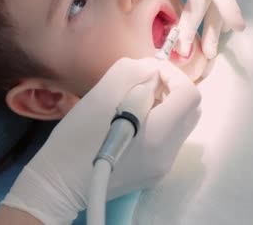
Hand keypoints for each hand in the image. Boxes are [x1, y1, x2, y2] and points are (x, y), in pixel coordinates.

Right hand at [1, 57, 200, 223]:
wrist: (60, 183)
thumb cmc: (76, 139)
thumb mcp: (100, 95)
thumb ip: (131, 74)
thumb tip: (152, 70)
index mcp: (157, 136)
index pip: (189, 95)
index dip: (173, 74)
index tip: (148, 70)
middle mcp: (168, 154)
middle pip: (192, 109)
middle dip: (172, 88)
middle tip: (143, 83)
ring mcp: (163, 166)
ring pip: (182, 123)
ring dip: (166, 103)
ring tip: (135, 100)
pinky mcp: (155, 172)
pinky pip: (170, 138)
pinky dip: (160, 120)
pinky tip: (133, 120)